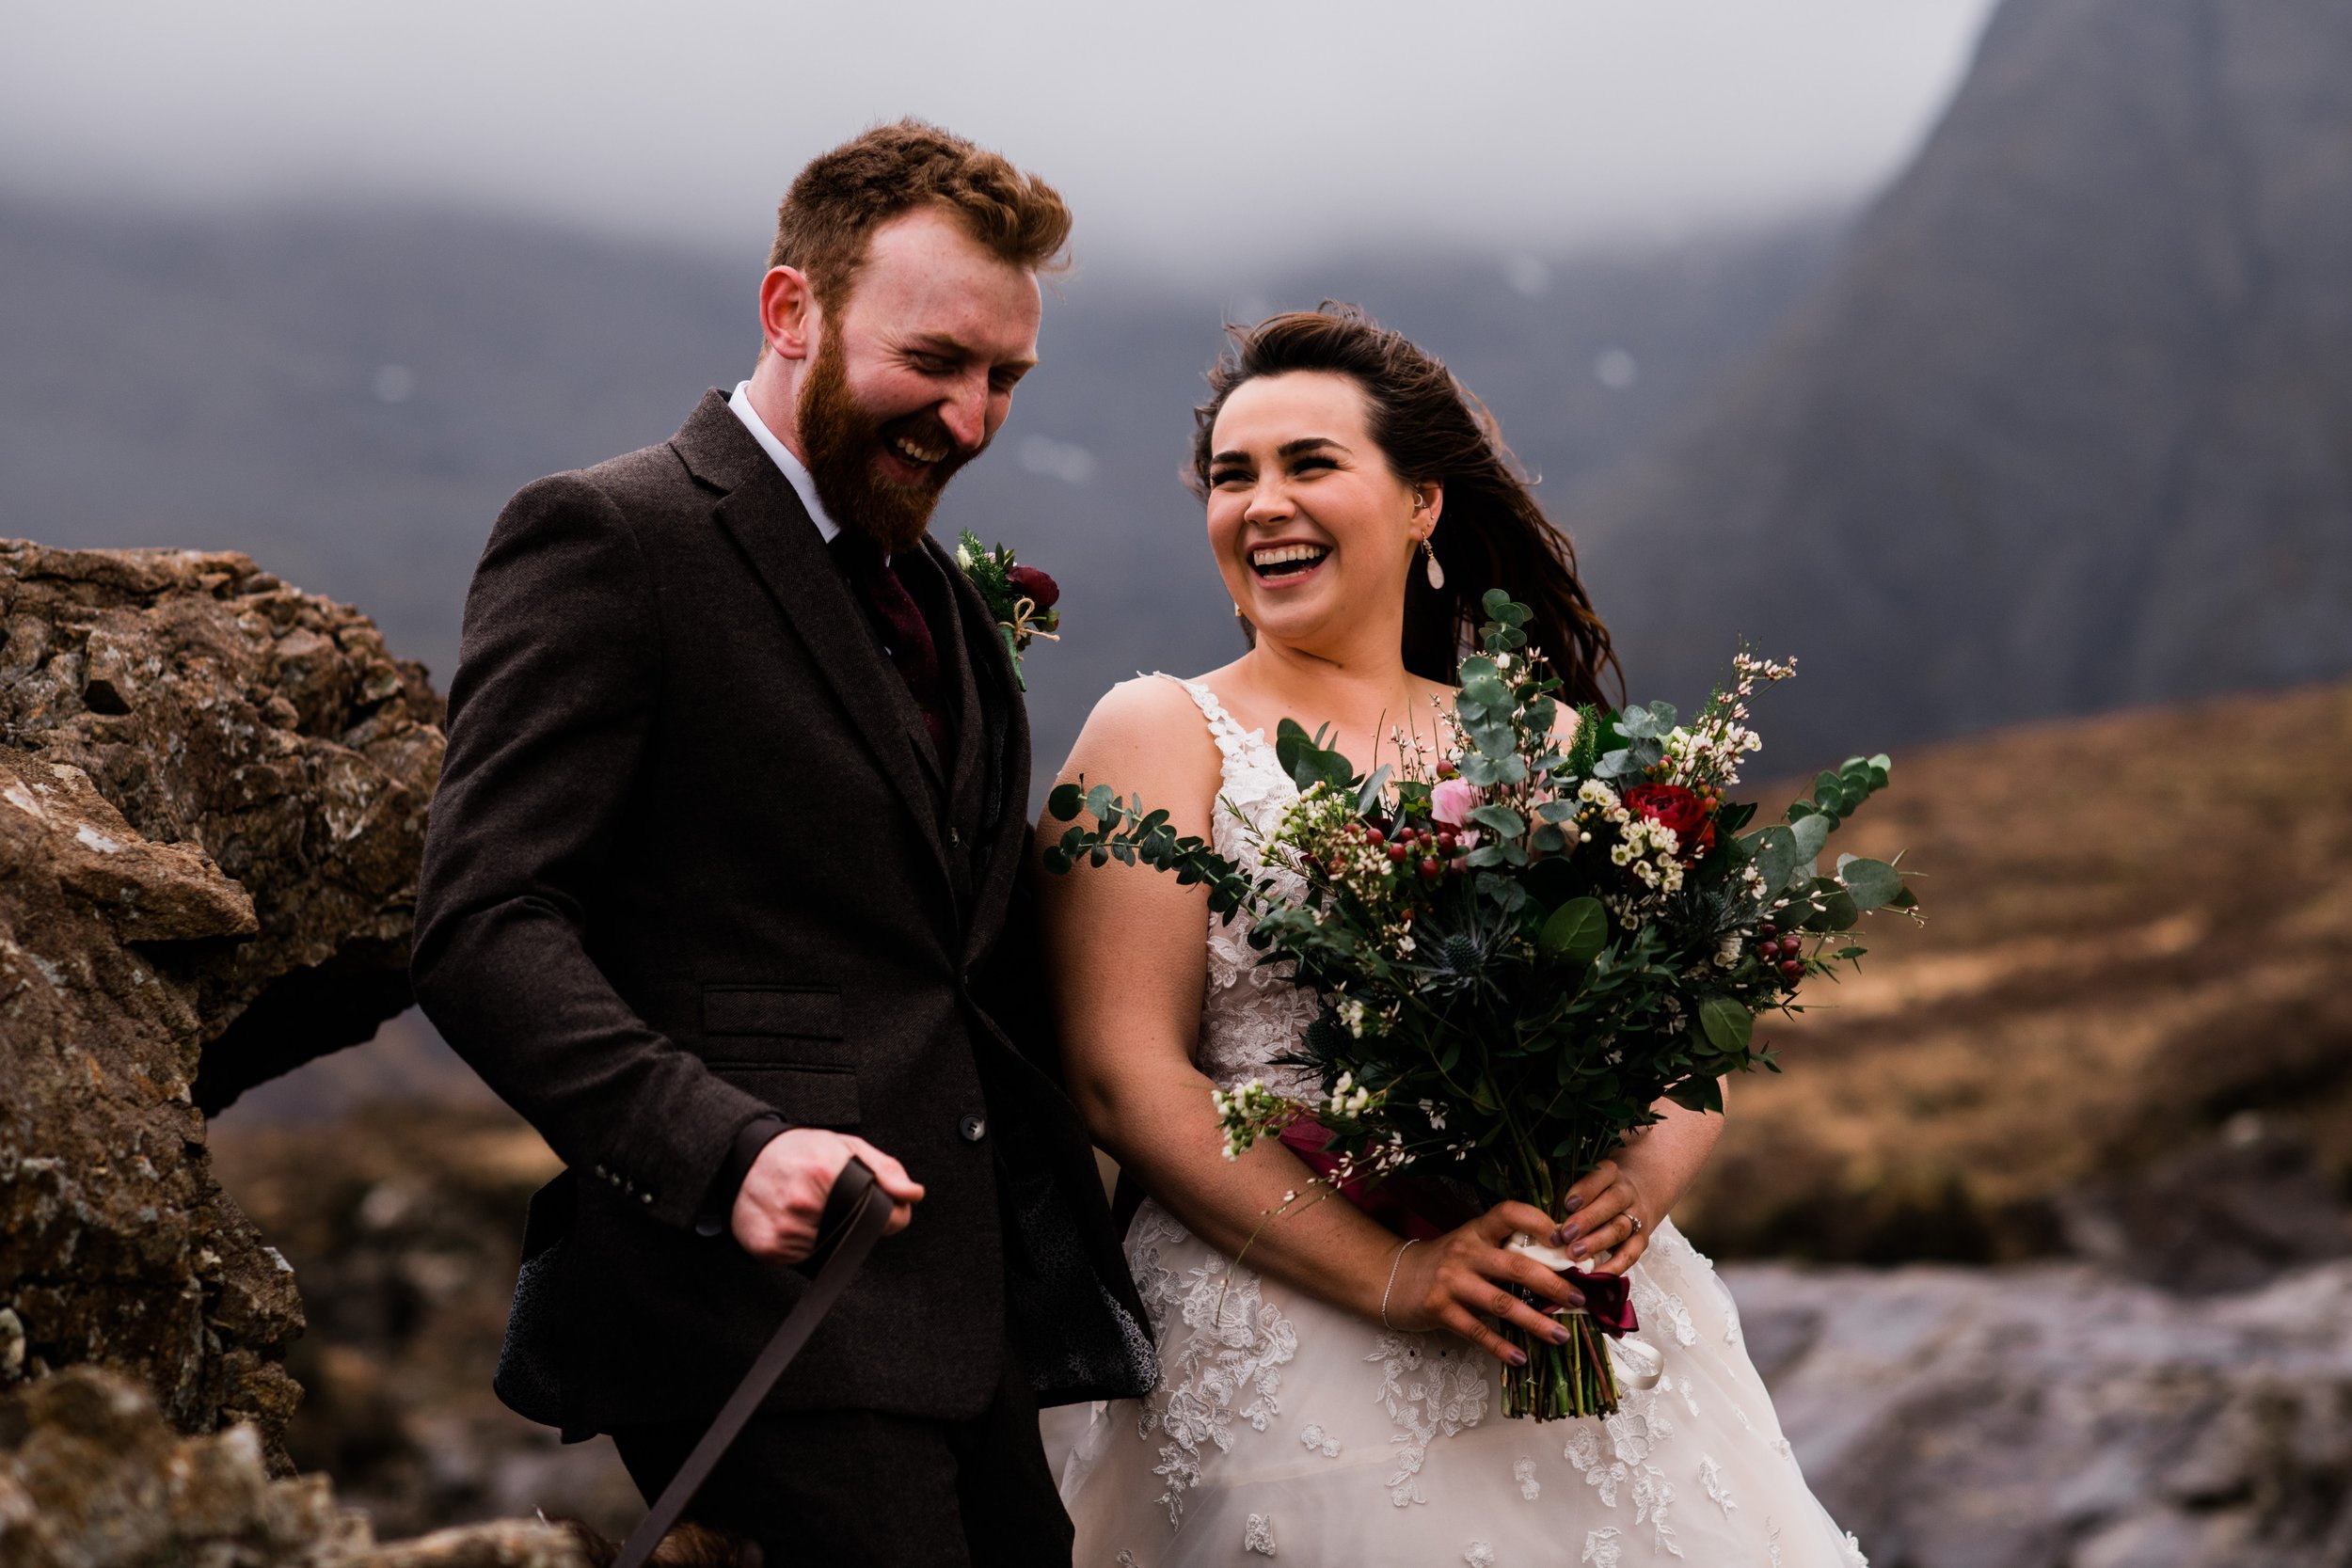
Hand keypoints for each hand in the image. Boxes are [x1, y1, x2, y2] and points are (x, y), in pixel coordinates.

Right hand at [730, 1128, 923, 1262]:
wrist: (741, 1159)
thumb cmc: (799, 1151)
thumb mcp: (845, 1146)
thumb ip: (885, 1169)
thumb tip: (914, 1194)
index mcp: (827, 1171)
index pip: (880, 1215)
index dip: (891, 1216)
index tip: (887, 1212)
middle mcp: (804, 1201)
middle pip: (855, 1235)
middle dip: (855, 1223)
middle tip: (834, 1202)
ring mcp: (785, 1227)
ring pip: (829, 1250)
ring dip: (827, 1236)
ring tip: (809, 1208)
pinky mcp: (768, 1248)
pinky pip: (801, 1260)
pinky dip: (802, 1246)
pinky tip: (792, 1221)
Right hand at [1386, 1200, 1592, 1367]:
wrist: (1393, 1278)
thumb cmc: (1444, 1262)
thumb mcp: (1470, 1245)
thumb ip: (1504, 1250)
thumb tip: (1558, 1264)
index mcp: (1476, 1230)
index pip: (1509, 1213)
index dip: (1539, 1223)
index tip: (1568, 1242)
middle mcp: (1465, 1252)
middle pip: (1515, 1265)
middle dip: (1552, 1283)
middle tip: (1579, 1298)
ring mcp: (1451, 1281)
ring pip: (1501, 1303)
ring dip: (1535, 1321)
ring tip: (1561, 1335)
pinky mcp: (1439, 1309)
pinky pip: (1477, 1331)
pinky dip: (1501, 1346)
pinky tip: (1521, 1357)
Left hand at [1551, 1158, 1652, 1276]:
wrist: (1637, 1198)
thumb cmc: (1599, 1193)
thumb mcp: (1588, 1183)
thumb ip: (1569, 1192)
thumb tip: (1539, 1210)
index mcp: (1611, 1173)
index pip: (1602, 1176)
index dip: (1586, 1190)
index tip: (1567, 1204)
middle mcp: (1626, 1193)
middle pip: (1612, 1202)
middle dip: (1588, 1219)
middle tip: (1566, 1234)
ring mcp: (1636, 1217)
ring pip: (1620, 1228)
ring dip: (1597, 1242)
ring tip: (1575, 1253)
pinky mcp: (1641, 1240)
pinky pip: (1631, 1254)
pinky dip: (1614, 1266)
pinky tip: (1596, 1274)